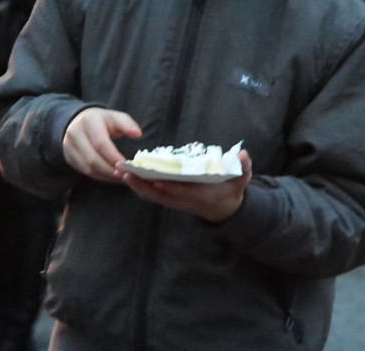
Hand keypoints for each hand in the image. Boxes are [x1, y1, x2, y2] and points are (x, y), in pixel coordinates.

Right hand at [63, 107, 141, 181]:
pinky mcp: (68, 157)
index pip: (101, 143)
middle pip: (92, 158)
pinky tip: (111, 176)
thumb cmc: (103, 121)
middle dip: (110, 170)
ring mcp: (68, 146)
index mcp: (88, 120)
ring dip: (105, 175)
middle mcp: (75, 133)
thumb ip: (127, 124)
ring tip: (120, 177)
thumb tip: (137, 133)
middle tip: (125, 175)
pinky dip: (99, 176)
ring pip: (87, 167)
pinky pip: (84, 171)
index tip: (127, 166)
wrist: (79, 121)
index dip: (114, 157)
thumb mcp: (115, 117)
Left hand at [115, 150, 252, 222]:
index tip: (154, 179)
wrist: (224, 209)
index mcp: (199, 195)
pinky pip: (150, 195)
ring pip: (151, 195)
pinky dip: (138, 187)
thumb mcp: (241, 178)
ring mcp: (174, 201)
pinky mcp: (169, 200)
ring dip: (135, 184)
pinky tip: (127, 176)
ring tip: (120, 171)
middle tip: (124, 169)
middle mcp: (183, 200)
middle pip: (158, 194)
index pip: (180, 192)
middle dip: (141, 183)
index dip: (167, 187)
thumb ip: (243, 167)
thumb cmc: (231, 189)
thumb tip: (244, 155)